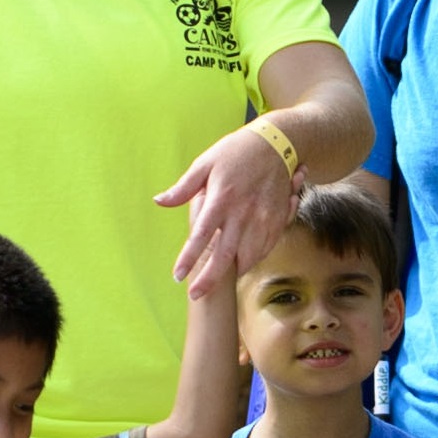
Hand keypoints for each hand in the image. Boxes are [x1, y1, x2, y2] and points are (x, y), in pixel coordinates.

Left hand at [157, 123, 299, 298]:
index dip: (189, 258)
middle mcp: (242, 213)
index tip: (178, 275)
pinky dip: (254, 260)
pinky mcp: (278, 220)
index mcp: (221, 199)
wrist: (277, 143)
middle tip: (196, 295)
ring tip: (220, 281)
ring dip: (234, 273)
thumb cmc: (236, 151)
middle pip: (225, 256)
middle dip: (210, 280)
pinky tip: (243, 264)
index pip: (201, 236)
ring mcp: (263, 218)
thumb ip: (183, 188)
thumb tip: (159, 201)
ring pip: (249, 257)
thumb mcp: (206, 163)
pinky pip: (266, 248)